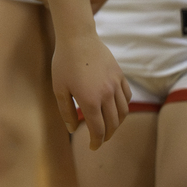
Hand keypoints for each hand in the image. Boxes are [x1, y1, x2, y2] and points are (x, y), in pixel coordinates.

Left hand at [50, 28, 131, 149]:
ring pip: (123, 112)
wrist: (78, 38)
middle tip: (100, 139)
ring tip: (108, 127)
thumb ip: (66, 111)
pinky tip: (115, 108)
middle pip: (112, 124)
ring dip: (117, 123)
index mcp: (90, 101)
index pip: (98, 130)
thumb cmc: (64, 63)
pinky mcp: (120, 75)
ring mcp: (116, 85)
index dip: (96, 142)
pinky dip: (123, 107)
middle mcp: (106, 95)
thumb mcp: (59, 89)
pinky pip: (127, 97)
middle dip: (107, 136)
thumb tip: (72, 129)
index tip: (93, 147)